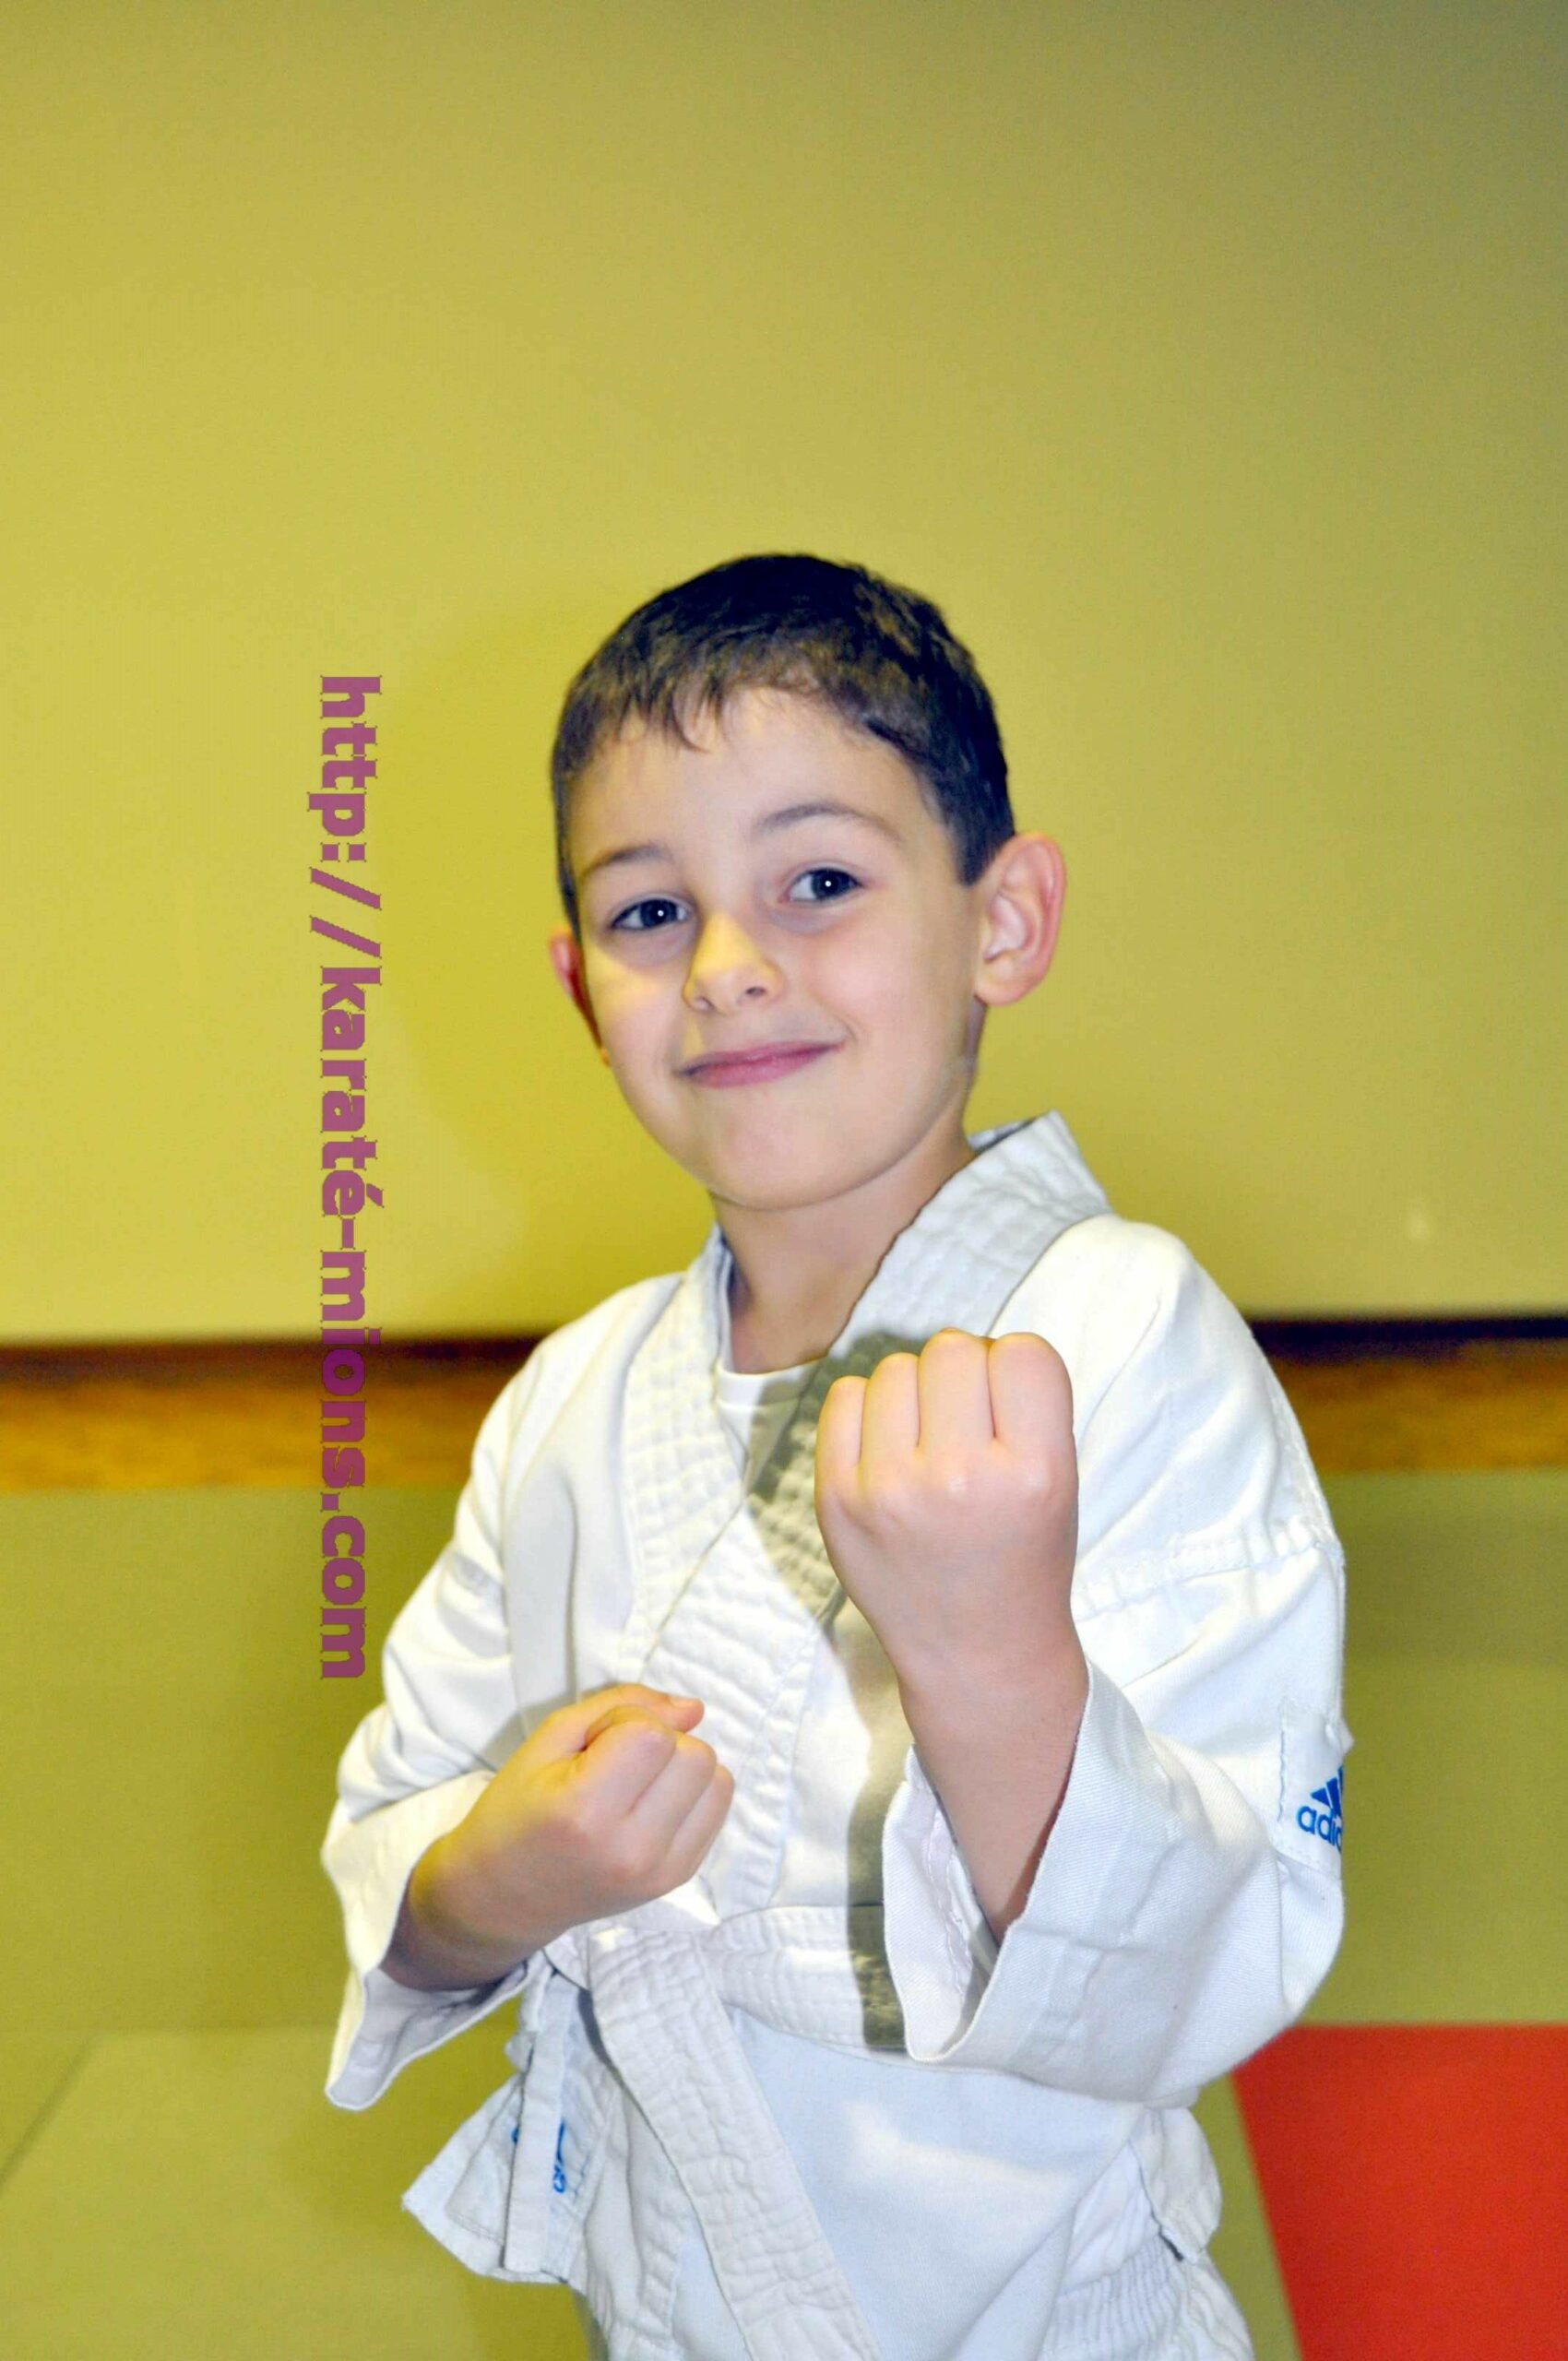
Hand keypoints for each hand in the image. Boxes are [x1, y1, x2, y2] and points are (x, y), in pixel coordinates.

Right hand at [439, 1684, 734, 1954]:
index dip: (625, 1720)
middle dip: (661, 1741)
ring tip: (636, 1784)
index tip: (595, 1743)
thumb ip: (621, 1705)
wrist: (506, 1896)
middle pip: (696, 1755)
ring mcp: (659, 1871)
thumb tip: (694, 1708)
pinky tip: (652, 1804)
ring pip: (718, 1780)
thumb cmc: (518, 1810)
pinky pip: (716, 1810)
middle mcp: (631, 1849)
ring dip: (683, 1767)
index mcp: (585, 1811)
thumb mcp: (549, 1739)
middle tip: (615, 1763)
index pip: (651, 1734)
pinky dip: (692, 1794)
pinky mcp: (677, 1880)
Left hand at [813, 1329, 1079, 1689]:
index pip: (1024, 1352)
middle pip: (955, 1348)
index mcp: (1033, 1474)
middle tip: (969, 1429)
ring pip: (897, 1367)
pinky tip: (890, 1453)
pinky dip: (868, 1412)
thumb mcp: (1059, 1484)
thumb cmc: (1022, 1558)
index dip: (1019, 1373)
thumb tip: (968, 1340)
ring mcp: (889, 1490)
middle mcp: (959, 1480)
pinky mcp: (835, 1499)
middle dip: (965, 1378)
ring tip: (929, 1446)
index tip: (1014, 1410)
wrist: (976, 1656)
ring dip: (916, 1394)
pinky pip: (846, 1396)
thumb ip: (1024, 1407)